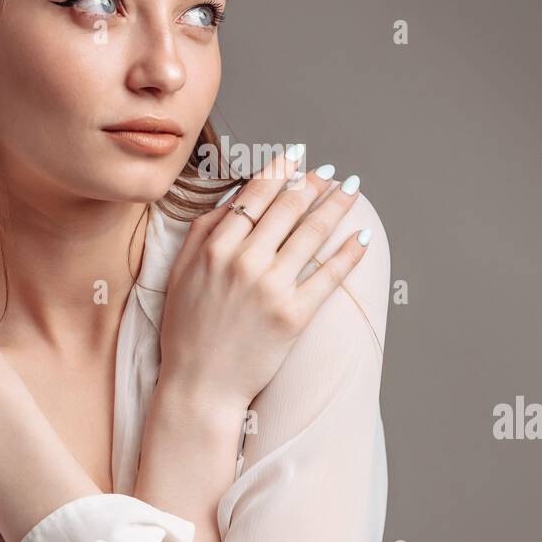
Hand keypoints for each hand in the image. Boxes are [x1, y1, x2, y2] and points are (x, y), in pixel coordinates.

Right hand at [157, 146, 371, 409]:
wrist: (199, 385)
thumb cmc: (187, 330)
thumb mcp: (179, 272)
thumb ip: (203, 231)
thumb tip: (233, 199)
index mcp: (216, 247)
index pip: (255, 195)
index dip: (281, 171)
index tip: (297, 156)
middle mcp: (245, 262)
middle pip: (289, 208)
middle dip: (313, 184)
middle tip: (329, 173)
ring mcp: (272, 288)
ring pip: (312, 234)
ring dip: (337, 206)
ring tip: (351, 191)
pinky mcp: (294, 315)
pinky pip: (329, 276)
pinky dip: (349, 253)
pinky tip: (362, 238)